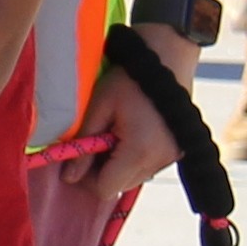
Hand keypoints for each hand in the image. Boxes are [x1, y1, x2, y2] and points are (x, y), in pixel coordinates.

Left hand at [58, 56, 188, 209]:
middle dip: (102, 171)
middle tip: (96, 141)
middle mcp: (160, 160)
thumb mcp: (99, 107)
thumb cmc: (130, 79)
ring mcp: (172, 157)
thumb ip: (83, 144)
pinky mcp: (178, 150)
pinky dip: (134, 157)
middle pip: (120, 186)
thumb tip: (69, 177)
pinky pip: (148, 166)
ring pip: (134, 178)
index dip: (87, 178)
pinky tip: (130, 132)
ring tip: (114, 133)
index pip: (105, 189)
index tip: (80, 155)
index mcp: (139, 151)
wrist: (168, 56)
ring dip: (119, 164)